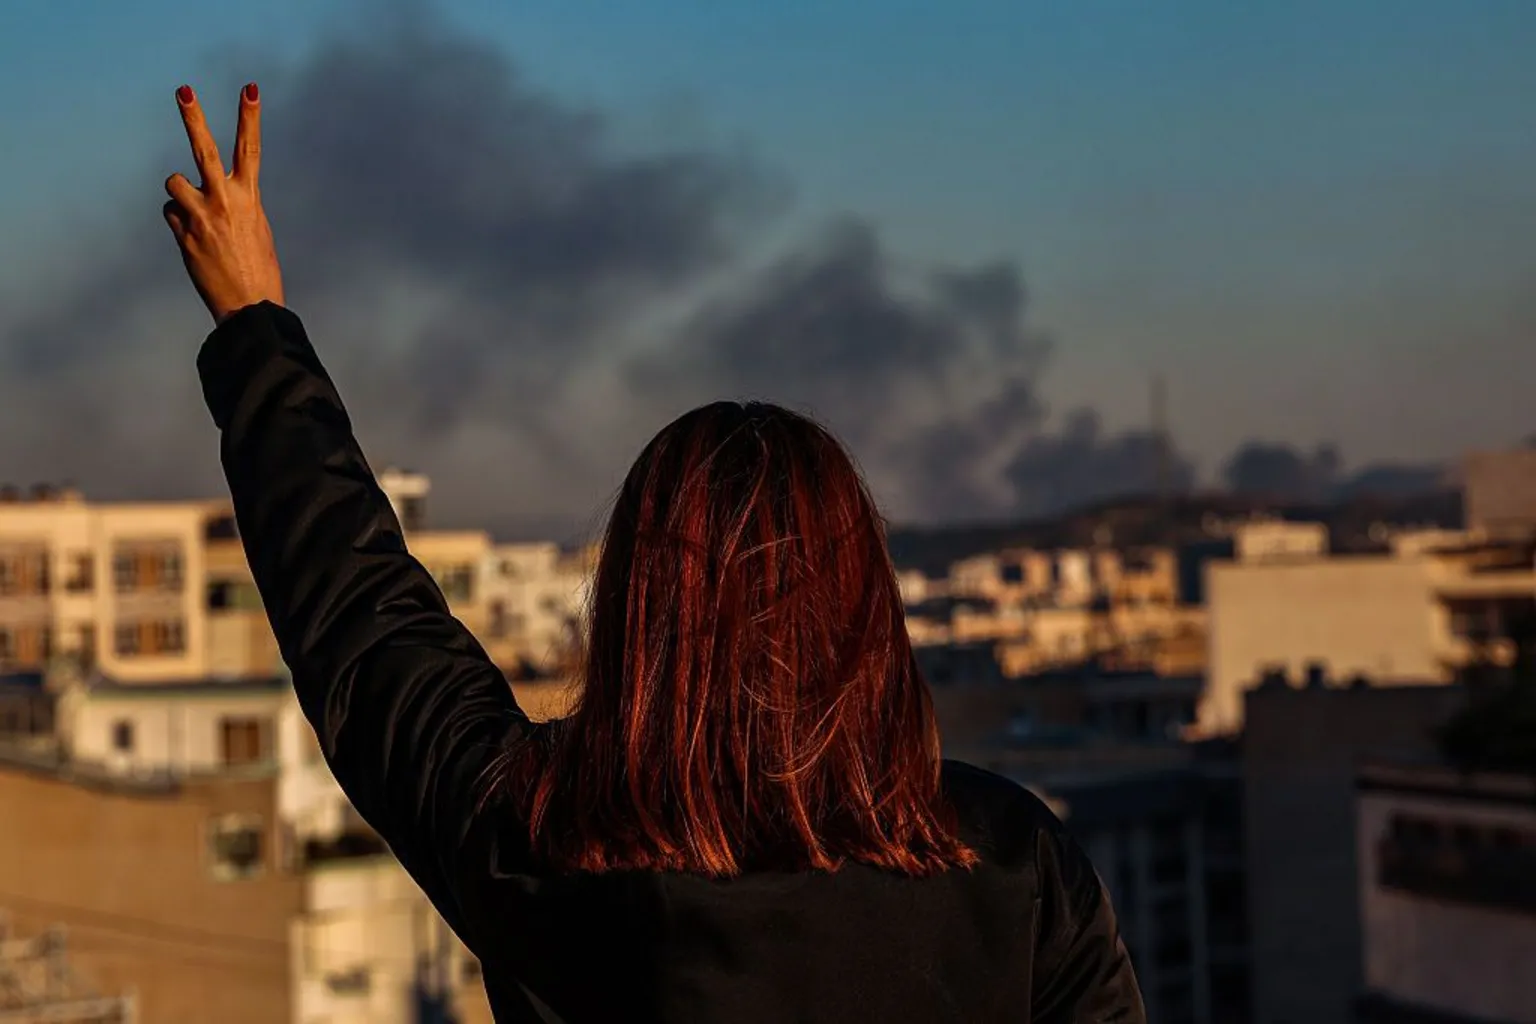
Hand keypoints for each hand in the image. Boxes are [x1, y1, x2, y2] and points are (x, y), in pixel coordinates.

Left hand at [163, 84, 284, 323]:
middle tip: (184, 90)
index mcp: (249, 198)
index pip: (250, 149)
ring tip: (196, 216)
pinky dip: (180, 222)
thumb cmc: (257, 269)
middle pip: (204, 149)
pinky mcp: (183, 233)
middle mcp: (224, 200)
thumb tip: (198, 195)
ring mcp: (201, 215)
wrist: (250, 306)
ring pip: (173, 182)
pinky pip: (171, 213)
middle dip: (193, 117)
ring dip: (180, 194)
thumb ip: (232, 205)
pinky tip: (196, 242)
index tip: (249, 89)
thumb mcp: (255, 230)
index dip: (250, 116)